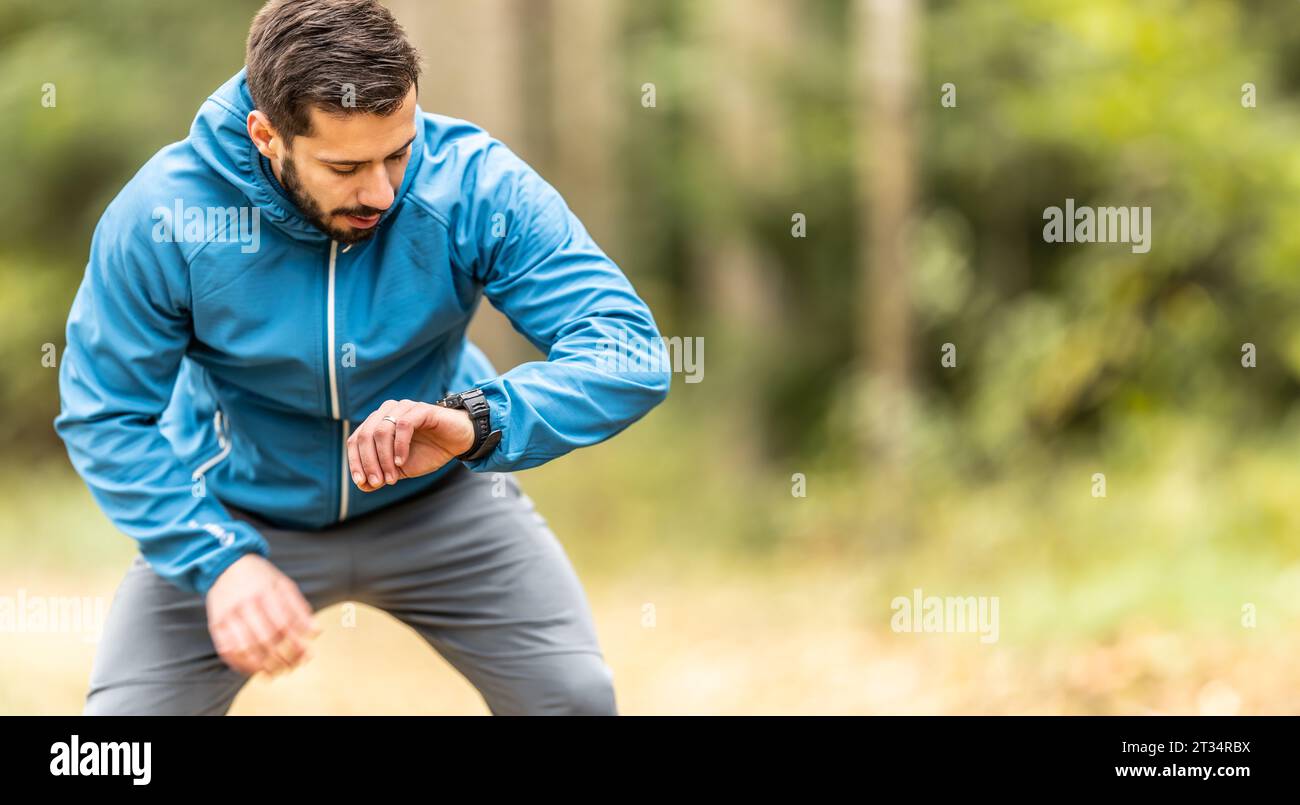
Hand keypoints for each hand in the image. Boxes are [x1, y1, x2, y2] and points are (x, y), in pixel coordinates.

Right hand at [206, 554, 320, 676]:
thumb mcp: (283, 584)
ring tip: (275, 673)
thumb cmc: (260, 577)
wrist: (226, 564)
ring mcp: (228, 615)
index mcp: (266, 592)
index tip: (307, 655)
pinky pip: (226, 650)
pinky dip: (240, 664)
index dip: (297, 643)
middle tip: (293, 667)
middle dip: (281, 658)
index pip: (284, 623)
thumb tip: (315, 633)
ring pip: (245, 648)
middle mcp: (246, 604)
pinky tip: (253, 670)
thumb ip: (299, 608)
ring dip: (262, 666)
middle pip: (265, 638)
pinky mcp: (215, 624)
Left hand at [347, 398, 474, 491]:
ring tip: (392, 477)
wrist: (458, 441)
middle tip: (378, 482)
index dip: (355, 461)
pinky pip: (403, 426)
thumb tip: (362, 486)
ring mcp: (403, 408)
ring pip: (381, 431)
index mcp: (378, 423)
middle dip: (369, 462)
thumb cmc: (429, 451)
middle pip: (365, 436)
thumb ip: (382, 474)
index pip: (356, 440)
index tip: (362, 482)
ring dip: (383, 458)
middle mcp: (387, 411)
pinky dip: (399, 447)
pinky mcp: (421, 409)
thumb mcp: (401, 468)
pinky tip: (402, 462)